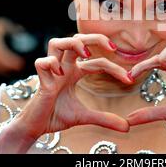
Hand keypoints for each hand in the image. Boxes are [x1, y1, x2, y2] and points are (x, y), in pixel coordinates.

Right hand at [15, 34, 131, 140]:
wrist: (35, 128)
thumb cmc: (56, 116)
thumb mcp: (84, 117)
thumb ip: (104, 118)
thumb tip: (127, 126)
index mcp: (74, 72)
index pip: (97, 62)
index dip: (115, 68)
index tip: (129, 79)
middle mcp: (63, 68)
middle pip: (76, 39)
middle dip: (95, 38)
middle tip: (112, 48)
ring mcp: (51, 72)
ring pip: (56, 42)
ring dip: (72, 43)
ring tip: (85, 55)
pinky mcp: (41, 82)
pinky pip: (41, 62)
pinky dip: (51, 63)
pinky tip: (60, 73)